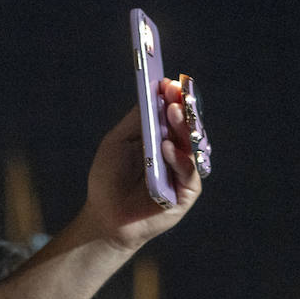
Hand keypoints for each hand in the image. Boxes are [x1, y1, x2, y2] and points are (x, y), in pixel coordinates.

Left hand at [79, 78, 202, 252]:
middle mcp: (177, 152)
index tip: (170, 83)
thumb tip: (154, 91)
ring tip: (172, 112)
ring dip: (184, 127)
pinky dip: (179, 159)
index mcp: (162, 137)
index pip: (175, 113)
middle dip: (184, 108)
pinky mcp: (186, 193)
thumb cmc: (109, 179)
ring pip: (194, 146)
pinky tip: (167, 148)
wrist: (105, 216)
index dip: (175, 97)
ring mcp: (183, 172)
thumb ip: (136, 119)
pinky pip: (189, 173)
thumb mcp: (117, 142)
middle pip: (189, 126)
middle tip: (177, 94)